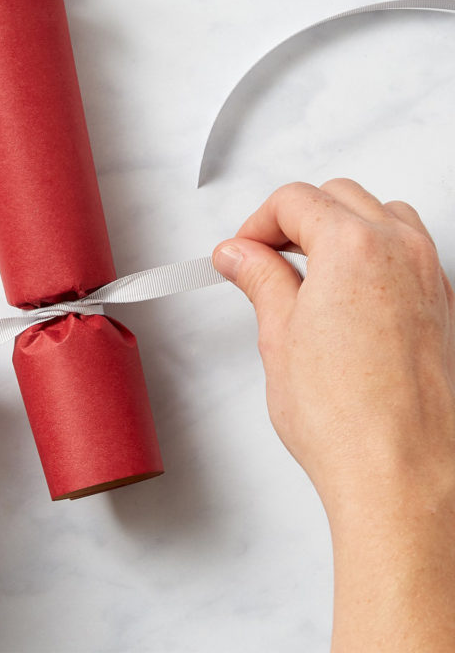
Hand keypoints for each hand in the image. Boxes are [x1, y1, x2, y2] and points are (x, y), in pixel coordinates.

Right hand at [213, 179, 454, 651]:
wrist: (404, 478)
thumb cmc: (350, 421)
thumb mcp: (279, 336)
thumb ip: (260, 279)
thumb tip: (242, 256)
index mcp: (354, 246)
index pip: (294, 200)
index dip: (255, 224)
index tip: (241, 251)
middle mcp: (402, 251)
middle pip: (338, 197)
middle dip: (295, 219)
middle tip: (262, 258)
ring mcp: (431, 278)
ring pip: (381, 216)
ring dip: (340, 229)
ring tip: (305, 272)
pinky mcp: (445, 307)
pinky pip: (408, 253)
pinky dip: (373, 256)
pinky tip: (345, 295)